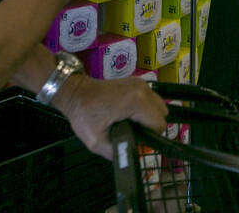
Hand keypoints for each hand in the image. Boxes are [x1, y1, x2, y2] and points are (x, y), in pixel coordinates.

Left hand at [53, 74, 168, 158]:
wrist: (75, 92)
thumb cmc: (83, 114)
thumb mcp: (96, 141)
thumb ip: (116, 153)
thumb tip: (133, 157)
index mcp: (136, 102)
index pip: (159, 124)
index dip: (150, 137)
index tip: (135, 139)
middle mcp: (143, 90)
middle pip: (162, 114)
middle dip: (151, 126)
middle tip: (133, 132)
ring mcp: (141, 83)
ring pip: (159, 105)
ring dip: (149, 117)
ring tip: (131, 123)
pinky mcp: (138, 82)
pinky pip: (151, 98)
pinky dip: (145, 108)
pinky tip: (129, 113)